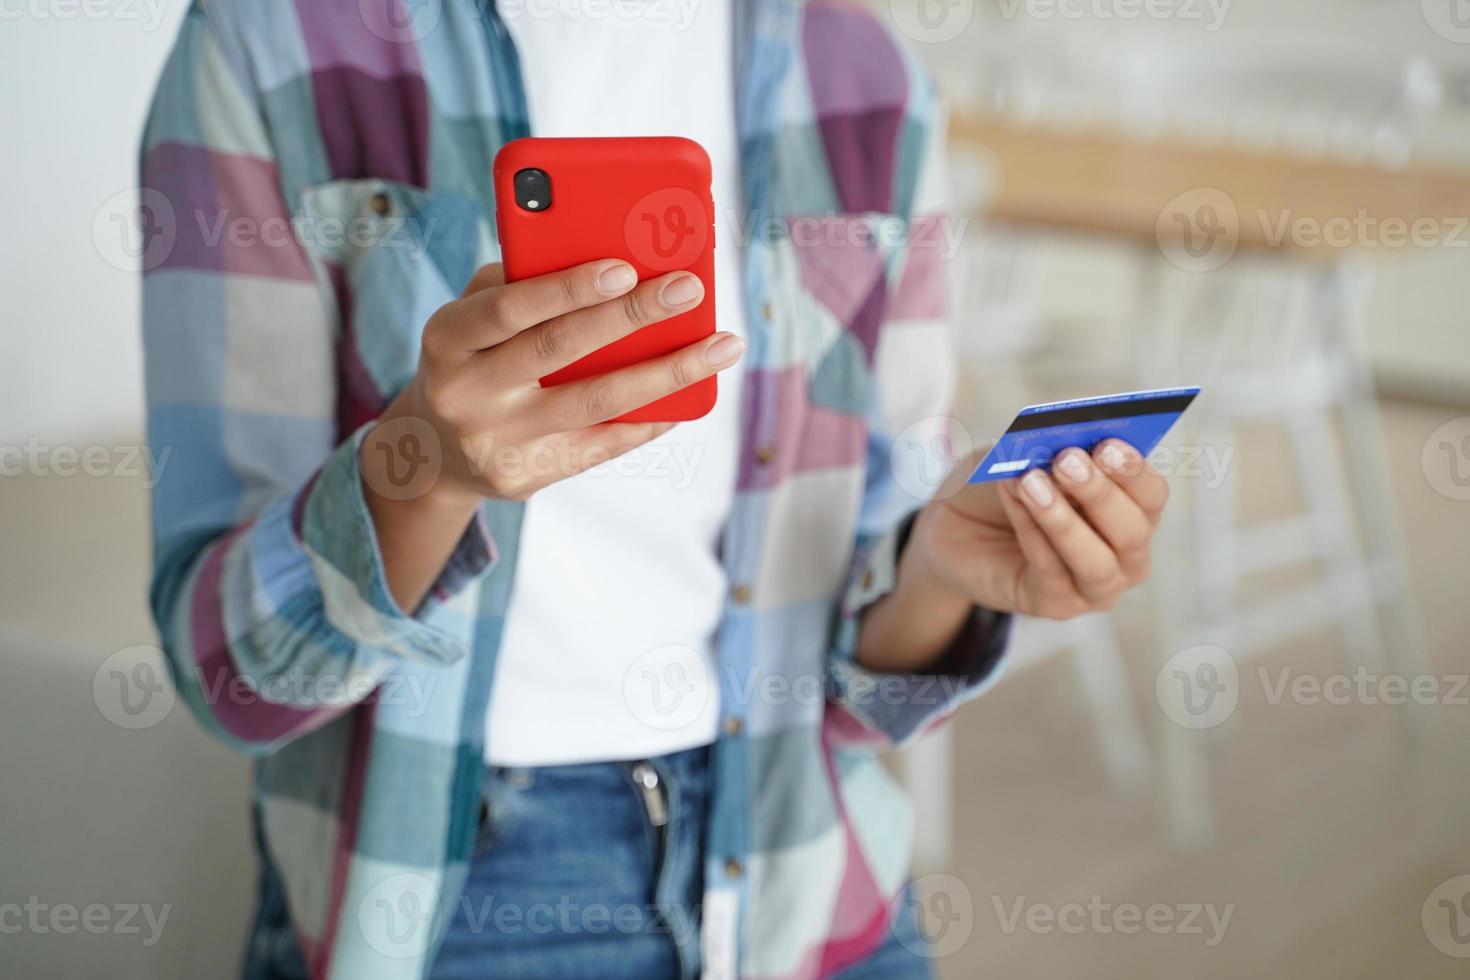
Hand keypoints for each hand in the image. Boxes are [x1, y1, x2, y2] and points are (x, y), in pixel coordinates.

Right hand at [364, 259, 742, 508]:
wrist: (431, 451)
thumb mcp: (473, 316)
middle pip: (558, 351)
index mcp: (447, 338)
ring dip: (667, 372)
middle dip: (631, 317)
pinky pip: (602, 444)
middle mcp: (465, 394)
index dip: (567, 288)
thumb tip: (617, 259)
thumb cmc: (473, 356)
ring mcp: (496, 442)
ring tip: (721, 344)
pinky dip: (651, 416)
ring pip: (595, 403)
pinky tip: (692, 393)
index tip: (625, 266)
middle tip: (689, 289)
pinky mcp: (526, 478)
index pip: (509, 308)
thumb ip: (523, 284)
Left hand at [907, 440, 1168, 619]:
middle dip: (1100, 493)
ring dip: (1064, 521)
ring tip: (1031, 483)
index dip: (1133, 471)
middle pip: (1132, 530)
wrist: (955, 526)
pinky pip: (1051, 572)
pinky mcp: (1058, 605)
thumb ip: (1045, 449)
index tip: (1107, 445)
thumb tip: (1062, 443)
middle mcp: (1125, 553)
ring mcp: (1095, 585)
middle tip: (1066, 461)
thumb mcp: (1020, 455)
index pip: (1151, 495)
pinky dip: (1031, 531)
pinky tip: (1013, 499)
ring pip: (1097, 563)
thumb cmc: (1003, 484)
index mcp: (1130, 508)